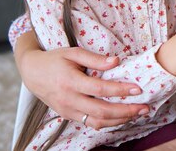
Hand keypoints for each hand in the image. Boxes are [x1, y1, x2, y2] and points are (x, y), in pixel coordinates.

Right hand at [17, 37, 148, 128]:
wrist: (31, 72)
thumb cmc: (54, 60)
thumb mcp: (73, 53)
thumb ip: (95, 58)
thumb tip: (116, 61)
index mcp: (70, 81)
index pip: (100, 89)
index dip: (120, 90)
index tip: (138, 89)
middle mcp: (69, 99)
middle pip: (101, 111)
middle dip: (126, 111)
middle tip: (144, 107)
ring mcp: (68, 110)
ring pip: (97, 121)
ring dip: (119, 120)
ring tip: (137, 114)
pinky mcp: (68, 116)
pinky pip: (90, 123)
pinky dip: (108, 122)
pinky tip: (121, 117)